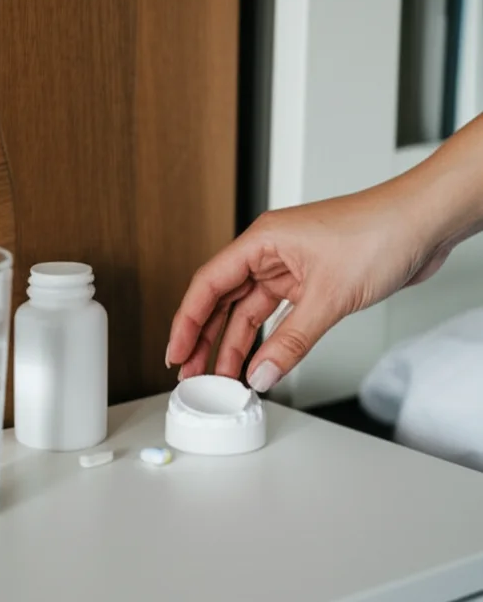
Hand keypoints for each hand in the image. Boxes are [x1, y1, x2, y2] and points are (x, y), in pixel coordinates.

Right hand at [166, 182, 441, 392]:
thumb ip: (292, 341)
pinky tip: (261, 361)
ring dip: (237, 344)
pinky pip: (279, 316)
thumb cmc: (380, 231)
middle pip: (224, 301)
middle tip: (194, 375)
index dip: (187, 322)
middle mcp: (271, 253)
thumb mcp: (329, 296)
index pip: (209, 285)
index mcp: (262, 241)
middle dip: (207, 340)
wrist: (425, 222)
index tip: (176, 352)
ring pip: (250, 312)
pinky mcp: (314, 282)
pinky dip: (269, 340)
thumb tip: (262, 372)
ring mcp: (293, 268)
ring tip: (224, 378)